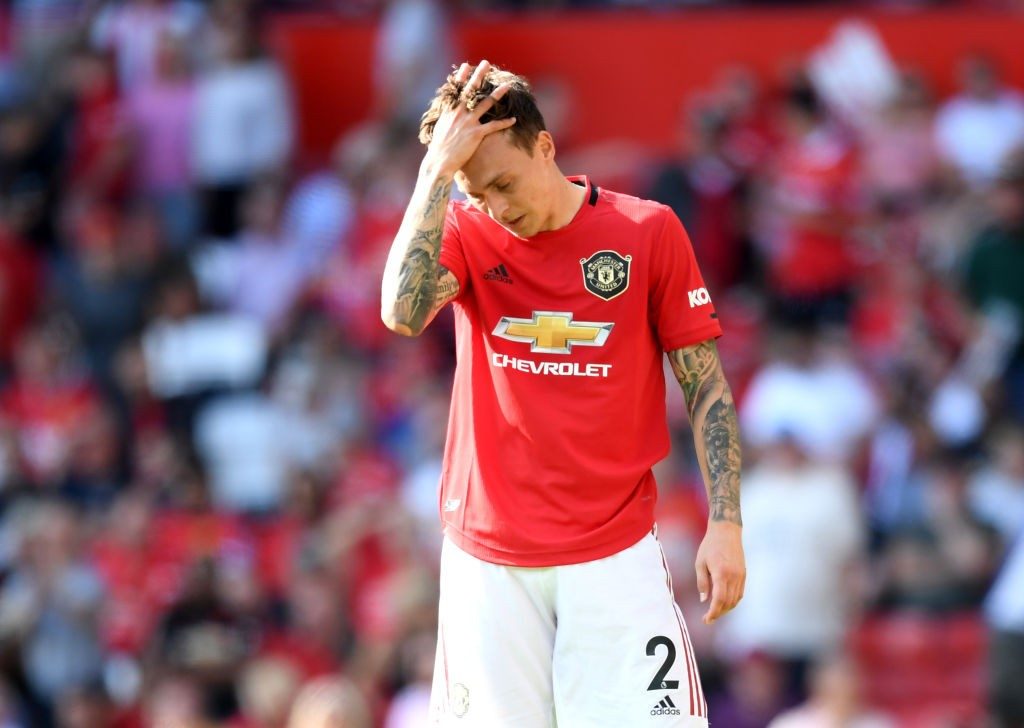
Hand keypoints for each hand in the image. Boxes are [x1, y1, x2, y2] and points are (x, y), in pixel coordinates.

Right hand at [423, 60, 517, 176]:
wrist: (438, 162)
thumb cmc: (438, 149)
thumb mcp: (440, 129)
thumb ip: (446, 119)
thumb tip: (448, 115)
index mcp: (449, 111)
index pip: (456, 89)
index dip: (461, 76)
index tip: (466, 65)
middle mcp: (458, 113)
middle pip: (471, 90)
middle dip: (479, 75)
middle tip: (486, 63)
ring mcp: (467, 123)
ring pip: (485, 104)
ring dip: (498, 94)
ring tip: (507, 86)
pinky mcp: (475, 135)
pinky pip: (493, 126)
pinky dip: (504, 123)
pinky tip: (513, 119)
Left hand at [694, 521, 744, 624]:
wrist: (726, 531)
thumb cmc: (710, 546)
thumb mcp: (700, 563)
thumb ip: (702, 582)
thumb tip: (704, 600)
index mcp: (721, 573)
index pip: (719, 599)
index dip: (713, 612)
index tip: (706, 620)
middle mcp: (733, 576)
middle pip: (728, 602)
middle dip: (718, 613)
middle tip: (708, 618)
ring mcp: (741, 575)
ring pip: (736, 600)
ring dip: (726, 609)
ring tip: (715, 612)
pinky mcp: (744, 573)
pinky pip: (740, 593)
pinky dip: (733, 601)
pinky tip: (725, 603)